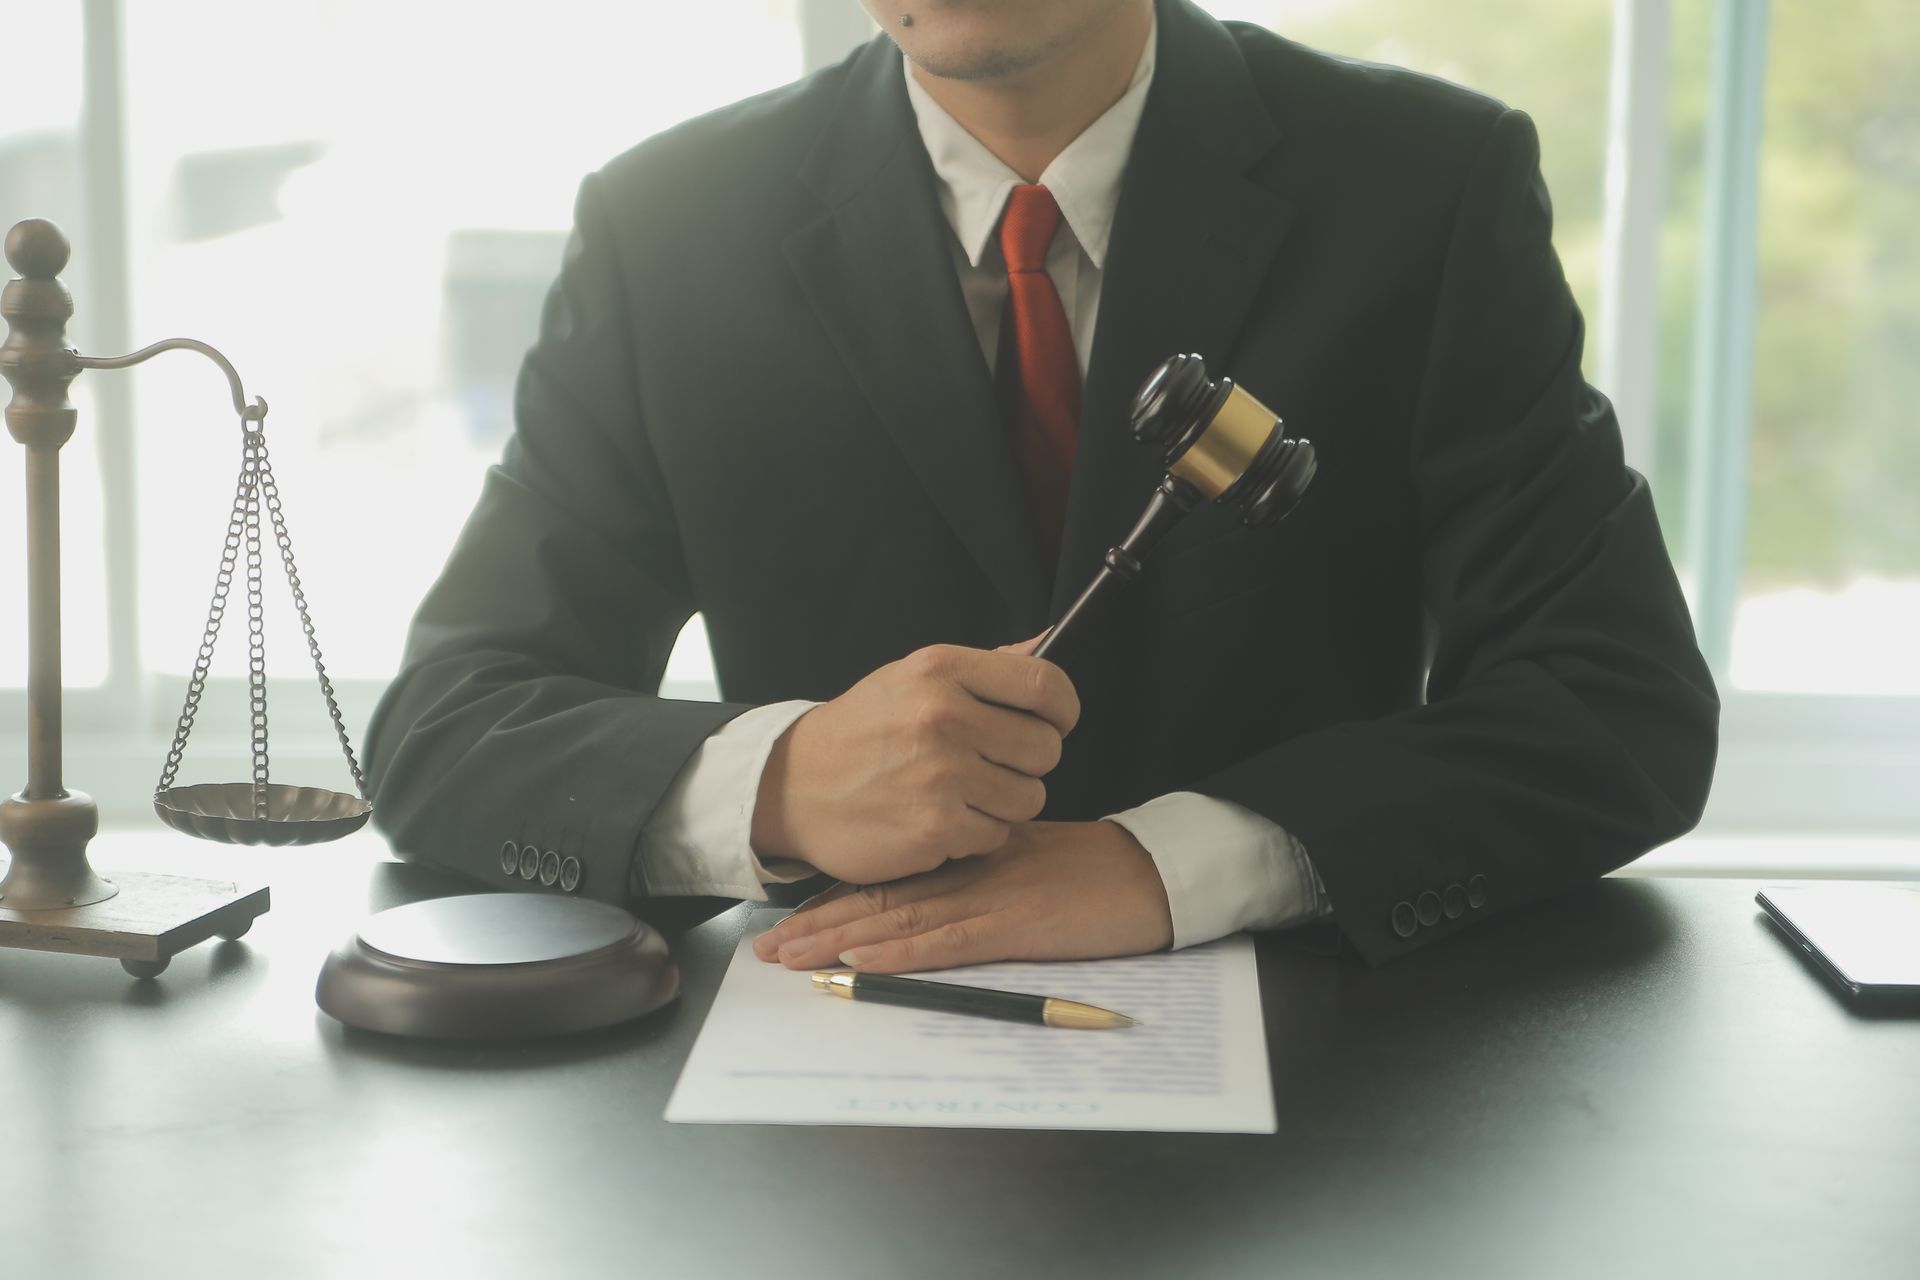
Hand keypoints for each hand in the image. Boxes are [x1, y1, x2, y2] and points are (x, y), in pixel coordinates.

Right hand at [749, 643, 1077, 885]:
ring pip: (1029, 797)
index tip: (1056, 722)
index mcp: (941, 670)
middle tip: (992, 764)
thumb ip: (986, 666)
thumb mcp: (913, 678)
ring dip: (1004, 802)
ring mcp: (941, 774)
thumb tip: (1049, 639)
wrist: (793, 787)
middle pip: (1046, 748)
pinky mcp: (937, 827)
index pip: (1045, 683)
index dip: (1064, 709)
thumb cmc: (862, 731)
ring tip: (962, 792)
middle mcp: (943, 716)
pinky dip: (976, 833)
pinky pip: (997, 835)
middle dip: (1028, 762)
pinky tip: (942, 818)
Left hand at [751, 820, 1174, 972]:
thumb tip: (941, 880)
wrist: (1153, 873)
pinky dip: (898, 955)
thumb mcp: (1031, 852)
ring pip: (899, 918)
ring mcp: (989, 895)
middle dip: (819, 923)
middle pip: (880, 895)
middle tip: (769, 948)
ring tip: (792, 960)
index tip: (794, 915)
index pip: (892, 871)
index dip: (839, 895)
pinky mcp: (1014, 926)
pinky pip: (945, 943)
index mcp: (970, 850)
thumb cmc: (1098, 869)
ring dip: (840, 942)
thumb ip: (983, 862)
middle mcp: (968, 867)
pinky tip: (862, 963)